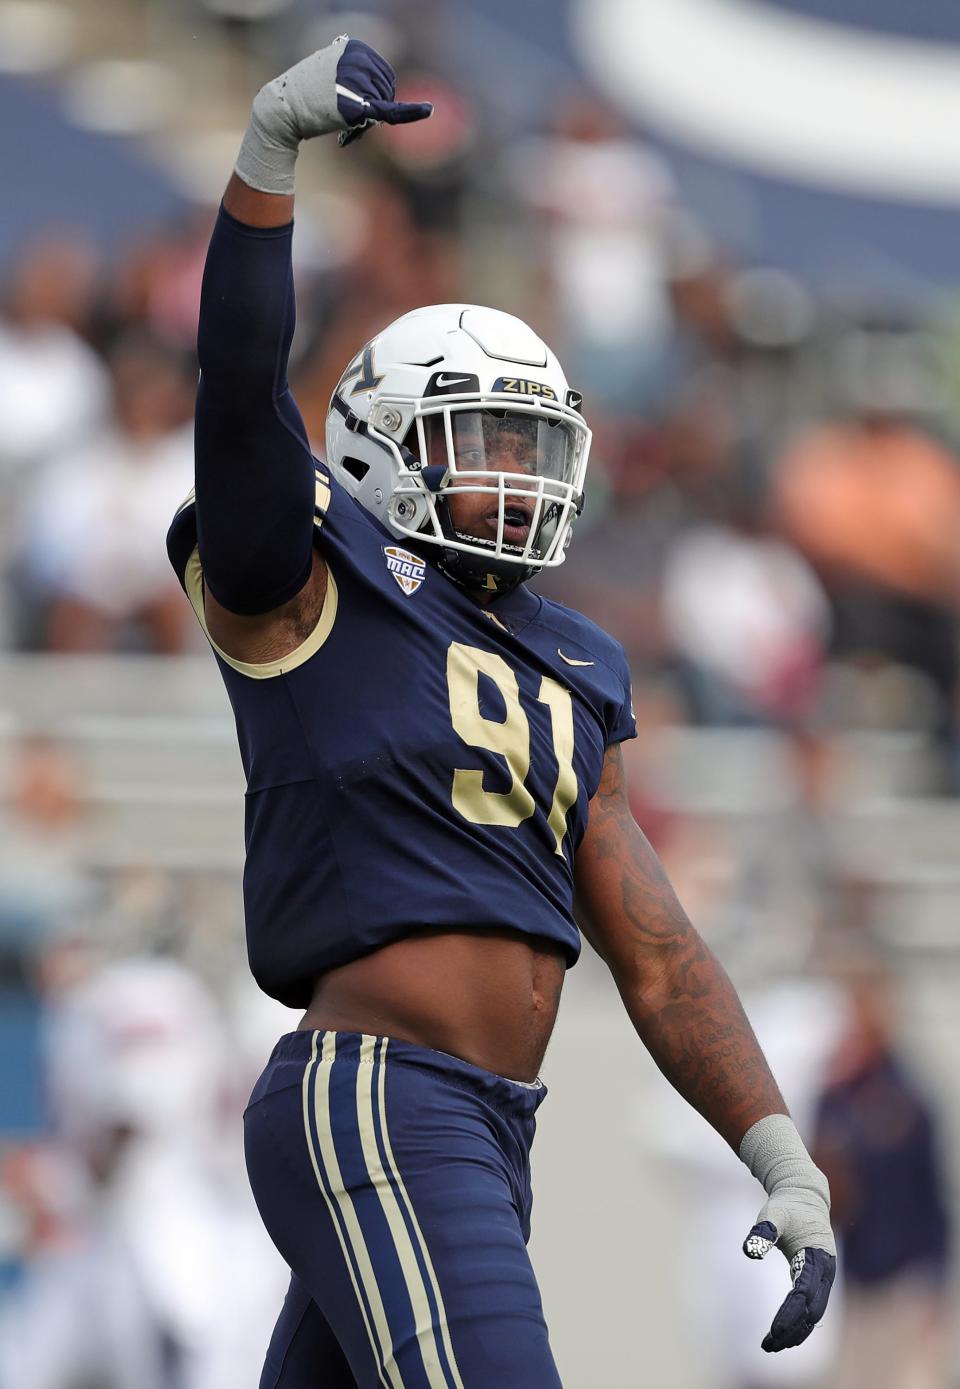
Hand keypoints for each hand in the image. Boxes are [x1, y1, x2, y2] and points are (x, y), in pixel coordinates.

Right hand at [236, 35, 432, 194]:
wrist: (283, 109)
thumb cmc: (305, 93)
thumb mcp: (329, 68)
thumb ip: (352, 69)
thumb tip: (371, 81)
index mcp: (355, 47)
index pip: (383, 74)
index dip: (376, 93)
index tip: (356, 101)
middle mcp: (359, 60)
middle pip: (386, 89)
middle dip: (373, 106)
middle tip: (345, 114)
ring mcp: (358, 81)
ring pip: (382, 106)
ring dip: (368, 120)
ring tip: (340, 119)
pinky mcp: (356, 104)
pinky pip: (389, 110)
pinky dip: (410, 112)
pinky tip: (427, 110)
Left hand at [742, 1216, 835, 1351]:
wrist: (804, 1196)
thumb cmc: (786, 1207)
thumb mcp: (773, 1215)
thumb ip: (762, 1232)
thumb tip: (749, 1252)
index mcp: (817, 1256)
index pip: (804, 1294)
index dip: (790, 1314)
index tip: (773, 1330)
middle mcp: (825, 1270)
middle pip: (812, 1311)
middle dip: (792, 1330)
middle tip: (768, 1345)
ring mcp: (823, 1277)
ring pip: (814, 1314)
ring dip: (795, 1332)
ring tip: (770, 1346)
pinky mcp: (817, 1280)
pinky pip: (810, 1307)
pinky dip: (798, 1323)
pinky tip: (780, 1335)